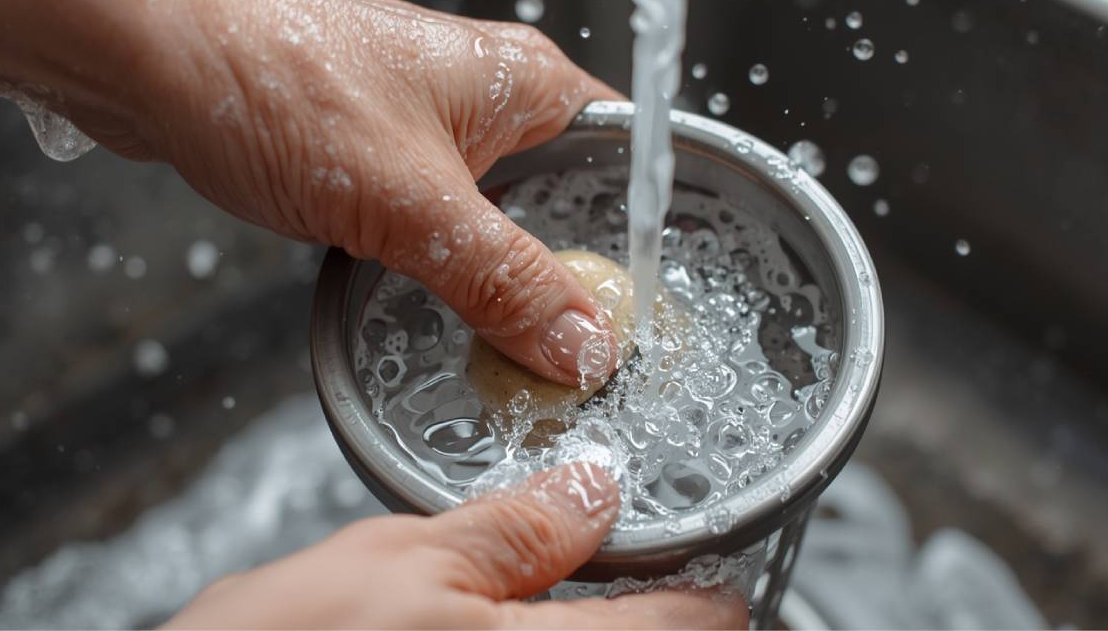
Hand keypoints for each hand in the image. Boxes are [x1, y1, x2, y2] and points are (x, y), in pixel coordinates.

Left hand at [0, 0, 622, 386]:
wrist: (156, 65)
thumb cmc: (280, 87)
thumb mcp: (414, 204)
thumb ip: (506, 279)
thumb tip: (582, 342)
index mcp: (525, 83)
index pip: (625, 162)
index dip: (633, 243)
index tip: (635, 315)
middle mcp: (490, 97)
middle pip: (566, 200)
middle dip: (570, 272)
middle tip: (574, 347)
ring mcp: (435, 125)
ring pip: (500, 215)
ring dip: (503, 274)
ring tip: (514, 338)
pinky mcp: (386, 154)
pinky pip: (444, 218)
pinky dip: (447, 264)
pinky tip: (443, 304)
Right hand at [163, 463, 747, 628]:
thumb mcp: (398, 561)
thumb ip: (513, 529)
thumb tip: (591, 490)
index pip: (699, 625)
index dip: (709, 578)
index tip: (699, 552)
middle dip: (655, 606)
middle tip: (607, 564)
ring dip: (595, 618)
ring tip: (546, 586)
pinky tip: (496, 622)